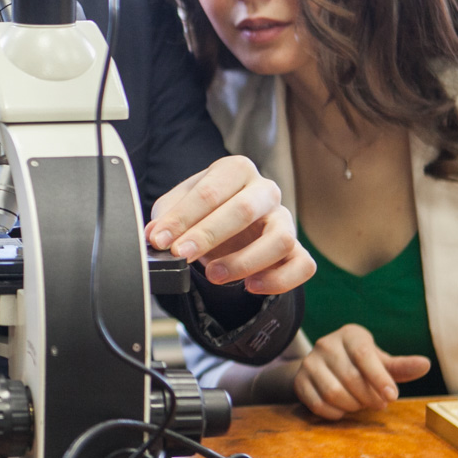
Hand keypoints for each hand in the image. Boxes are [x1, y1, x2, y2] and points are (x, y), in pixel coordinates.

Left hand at [145, 155, 313, 293]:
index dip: (183, 218)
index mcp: (234, 170)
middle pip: (245, 209)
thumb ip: (165, 218)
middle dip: (208, 235)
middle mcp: (264, 191)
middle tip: (182, 255)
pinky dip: (280, 280)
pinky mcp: (297, 249)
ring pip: (280, 238)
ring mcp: (284, 220)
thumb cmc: (201, 212)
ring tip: (213, 275)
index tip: (160, 239)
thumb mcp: (175, 208)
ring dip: (244, 261)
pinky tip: (251, 286)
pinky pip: (303, 265)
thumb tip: (154, 235)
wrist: (224, 228)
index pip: (210, 191)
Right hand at [292, 324, 430, 420]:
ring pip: (333, 393)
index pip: (364, 355)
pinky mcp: (299, 380)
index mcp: (350, 334)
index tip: (393, 397)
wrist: (325, 365)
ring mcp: (309, 362)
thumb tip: (426, 365)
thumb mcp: (382, 362)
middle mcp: (326, 344)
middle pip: (350, 378)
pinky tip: (344, 409)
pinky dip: (335, 413)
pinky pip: (318, 404)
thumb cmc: (361, 363)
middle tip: (379, 404)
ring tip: (361, 405)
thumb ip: (402, 366)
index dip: (379, 378)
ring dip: (353, 406)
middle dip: (369, 397)